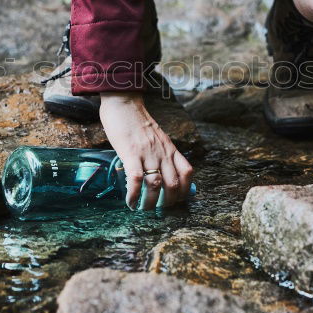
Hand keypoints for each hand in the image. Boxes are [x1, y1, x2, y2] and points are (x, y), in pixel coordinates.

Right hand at [100, 91, 193, 209]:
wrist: (124, 103)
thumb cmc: (138, 121)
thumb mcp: (157, 137)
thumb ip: (161, 152)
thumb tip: (160, 170)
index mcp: (170, 148)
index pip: (187, 172)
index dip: (185, 190)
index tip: (175, 199)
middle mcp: (163, 153)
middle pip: (173, 184)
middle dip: (167, 202)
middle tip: (157, 208)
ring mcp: (148, 154)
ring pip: (156, 185)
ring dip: (150, 203)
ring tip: (142, 208)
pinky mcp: (131, 154)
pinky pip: (136, 180)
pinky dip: (134, 195)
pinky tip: (130, 202)